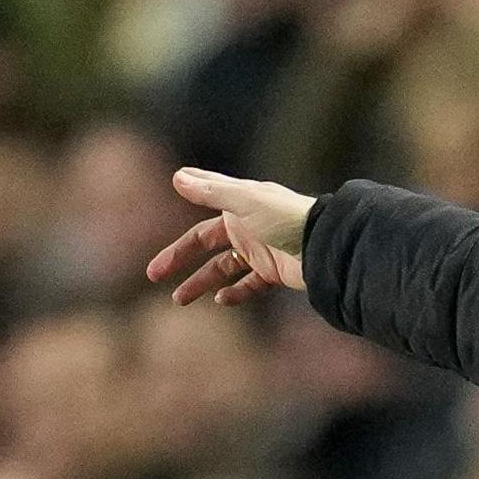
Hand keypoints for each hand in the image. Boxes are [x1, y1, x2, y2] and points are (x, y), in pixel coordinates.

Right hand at [150, 170, 314, 304]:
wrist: (324, 245)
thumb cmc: (285, 218)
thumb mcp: (244, 201)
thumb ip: (211, 191)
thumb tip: (177, 177)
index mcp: (238, 204)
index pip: (202, 204)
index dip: (182, 203)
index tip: (169, 192)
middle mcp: (246, 225)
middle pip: (204, 244)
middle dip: (178, 258)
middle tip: (154, 275)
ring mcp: (260, 250)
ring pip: (222, 268)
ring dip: (201, 282)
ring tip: (180, 299)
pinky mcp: (274, 272)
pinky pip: (248, 285)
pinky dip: (234, 292)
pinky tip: (220, 300)